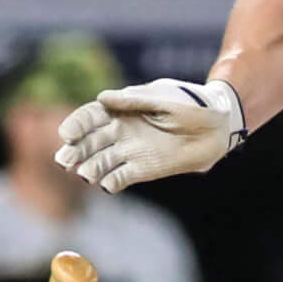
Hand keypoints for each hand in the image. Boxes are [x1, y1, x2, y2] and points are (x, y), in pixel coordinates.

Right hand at [56, 78, 246, 191]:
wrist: (218, 127)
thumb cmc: (191, 104)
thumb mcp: (164, 98)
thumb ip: (134, 101)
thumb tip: (102, 98)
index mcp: (120, 109)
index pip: (90, 117)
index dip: (76, 125)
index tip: (67, 134)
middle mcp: (119, 131)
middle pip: (89, 142)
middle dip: (75, 151)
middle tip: (64, 161)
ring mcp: (129, 152)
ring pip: (100, 162)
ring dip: (89, 168)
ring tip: (84, 174)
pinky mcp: (141, 170)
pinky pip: (119, 178)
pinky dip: (110, 182)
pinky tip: (105, 184)